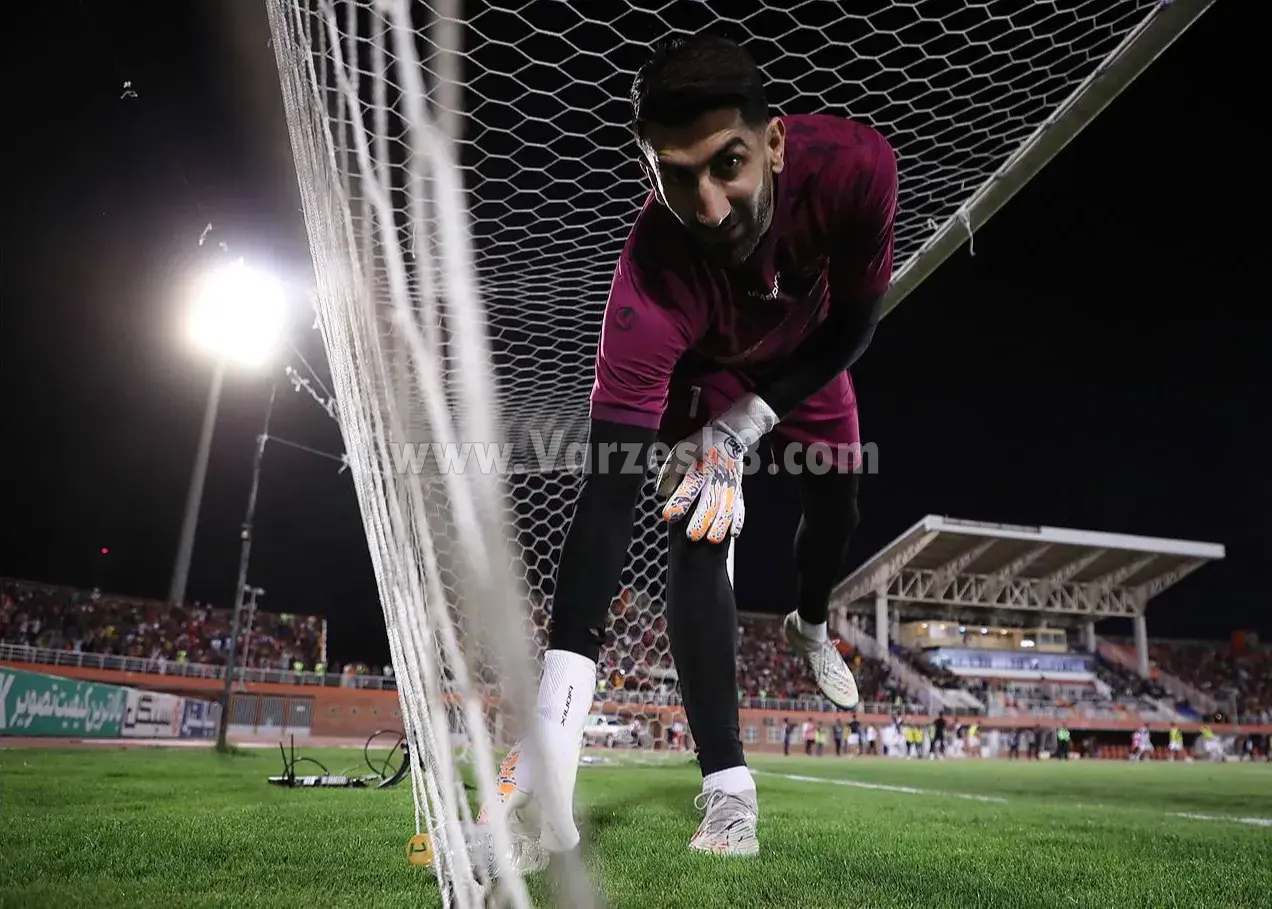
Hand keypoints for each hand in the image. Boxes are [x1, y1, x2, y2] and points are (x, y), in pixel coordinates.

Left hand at [658, 394, 776, 543]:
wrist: (728, 435)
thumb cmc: (700, 445)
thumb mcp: (681, 450)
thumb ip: (671, 470)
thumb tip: (661, 492)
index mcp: (700, 467)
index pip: (689, 486)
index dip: (679, 501)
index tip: (669, 515)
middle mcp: (716, 477)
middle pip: (711, 501)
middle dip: (702, 519)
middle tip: (692, 535)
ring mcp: (729, 483)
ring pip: (727, 506)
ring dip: (720, 524)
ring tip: (712, 539)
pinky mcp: (738, 488)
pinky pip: (740, 504)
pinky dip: (738, 518)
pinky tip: (734, 532)